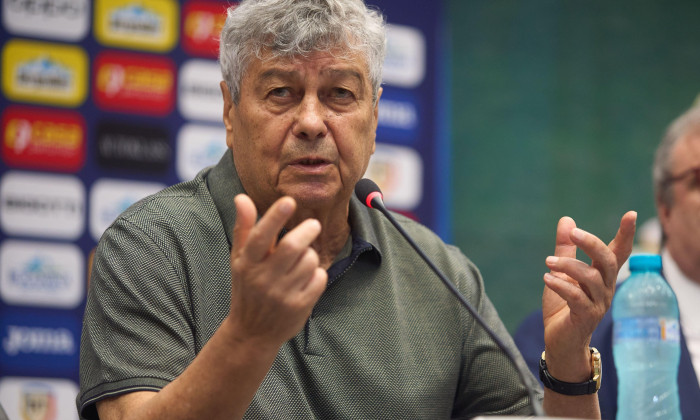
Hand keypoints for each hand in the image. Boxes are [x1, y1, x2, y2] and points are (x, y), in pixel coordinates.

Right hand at [227, 194, 327, 348]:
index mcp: (247, 264)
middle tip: (313, 225)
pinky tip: (307, 278)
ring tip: (303, 259)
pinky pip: (319, 279)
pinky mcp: (299, 307)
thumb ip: (244, 228)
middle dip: (307, 231)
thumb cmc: (247, 288)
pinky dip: (317, 274)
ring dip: (311, 255)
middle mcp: (263, 279)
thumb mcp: (239, 260)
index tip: (289, 201)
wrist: (252, 333)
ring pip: (309, 261)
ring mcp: (282, 294)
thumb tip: (241, 197)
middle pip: (291, 247)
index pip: (261, 236)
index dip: (275, 217)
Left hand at [541, 211, 635, 379]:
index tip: (631, 214)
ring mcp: (598, 304)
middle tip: (573, 233)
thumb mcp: (561, 273)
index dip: (626, 234)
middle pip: (608, 261)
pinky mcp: (585, 317)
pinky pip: (577, 297)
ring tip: (548, 261)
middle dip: (592, 244)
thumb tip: (567, 220)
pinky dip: (561, 285)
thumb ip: (564, 248)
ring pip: (591, 278)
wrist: (560, 341)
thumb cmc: (563, 306)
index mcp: (601, 276)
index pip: (619, 252)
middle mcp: (605, 288)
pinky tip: (547, 278)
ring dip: (568, 265)